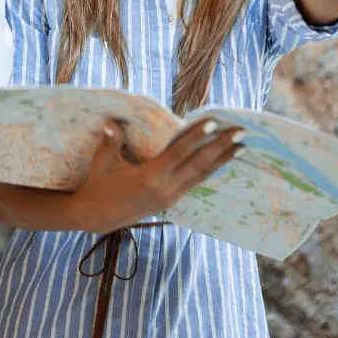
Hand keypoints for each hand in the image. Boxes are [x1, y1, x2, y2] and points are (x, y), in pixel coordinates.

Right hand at [71, 118, 243, 233]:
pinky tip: (220, 162)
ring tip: (240, 147)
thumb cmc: (97, 186)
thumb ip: (111, 140)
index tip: (214, 122)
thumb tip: (113, 121)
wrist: (96, 217)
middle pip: (199, 165)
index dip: (197, 136)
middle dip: (221, 148)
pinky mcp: (170, 202)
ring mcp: (169, 197)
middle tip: (241, 132)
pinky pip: (194, 183)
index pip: (179, 152)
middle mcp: (164, 189)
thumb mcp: (101, 162)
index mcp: (149, 177)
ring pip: (201, 176)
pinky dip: (209, 171)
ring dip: (222, 160)